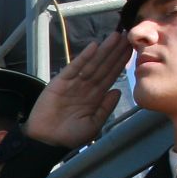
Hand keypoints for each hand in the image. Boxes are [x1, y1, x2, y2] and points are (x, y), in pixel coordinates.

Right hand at [24, 33, 131, 148]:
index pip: (110, 76)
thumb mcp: (94, 124)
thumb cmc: (69, 136)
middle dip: (115, 52)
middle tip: (127, 36)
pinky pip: (74, 67)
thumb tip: (118, 91)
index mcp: (95, 97)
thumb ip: (106, 108)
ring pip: (92, 64)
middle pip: (103, 66)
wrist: (46, 141)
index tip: (131, 50)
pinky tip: (93, 46)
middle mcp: (86, 87)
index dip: (120, 63)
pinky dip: (83, 57)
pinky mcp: (60, 82)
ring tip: (115, 37)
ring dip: (104, 50)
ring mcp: (73, 83)